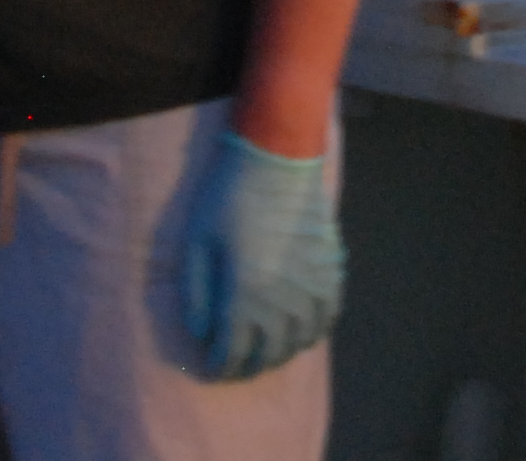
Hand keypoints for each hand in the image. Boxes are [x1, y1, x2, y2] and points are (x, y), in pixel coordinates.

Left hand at [178, 126, 343, 382]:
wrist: (277, 158)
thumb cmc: (229, 197)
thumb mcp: (197, 243)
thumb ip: (195, 294)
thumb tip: (200, 334)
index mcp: (245, 295)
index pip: (233, 353)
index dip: (220, 366)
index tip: (212, 366)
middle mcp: (282, 301)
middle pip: (268, 354)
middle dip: (249, 366)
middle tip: (236, 364)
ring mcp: (311, 287)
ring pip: (300, 341)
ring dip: (281, 353)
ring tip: (267, 351)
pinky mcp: (330, 271)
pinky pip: (328, 316)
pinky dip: (314, 332)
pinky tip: (301, 330)